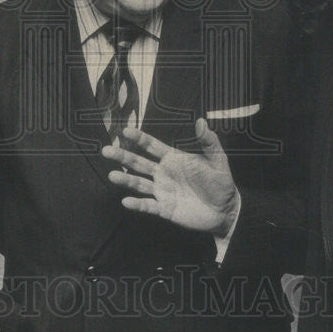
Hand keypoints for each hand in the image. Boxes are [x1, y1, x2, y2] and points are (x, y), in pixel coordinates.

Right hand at [101, 119, 239, 235]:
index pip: (152, 146)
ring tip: (112, 175)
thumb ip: (208, 142)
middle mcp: (163, 173)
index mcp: (173, 159)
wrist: (225, 210)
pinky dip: (137, 204)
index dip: (139, 139)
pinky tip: (126, 201)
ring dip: (125, 180)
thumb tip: (201, 121)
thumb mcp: (217, 160)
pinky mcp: (165, 209)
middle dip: (123, 156)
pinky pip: (148, 206)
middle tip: (106, 150)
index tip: (125, 131)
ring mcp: (162, 191)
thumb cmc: (220, 182)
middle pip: (139, 163)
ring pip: (139, 184)